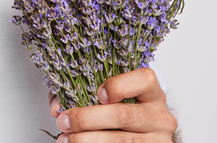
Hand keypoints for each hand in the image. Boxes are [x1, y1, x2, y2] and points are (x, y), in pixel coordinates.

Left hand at [48, 68, 177, 141]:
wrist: (140, 141)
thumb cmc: (121, 115)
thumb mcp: (110, 100)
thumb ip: (83, 94)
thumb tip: (57, 107)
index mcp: (152, 94)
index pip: (144, 80)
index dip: (118, 85)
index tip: (97, 94)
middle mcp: (159, 117)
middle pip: (122, 115)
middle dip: (86, 119)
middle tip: (63, 121)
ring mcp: (157, 141)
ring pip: (118, 141)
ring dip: (84, 140)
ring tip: (65, 138)